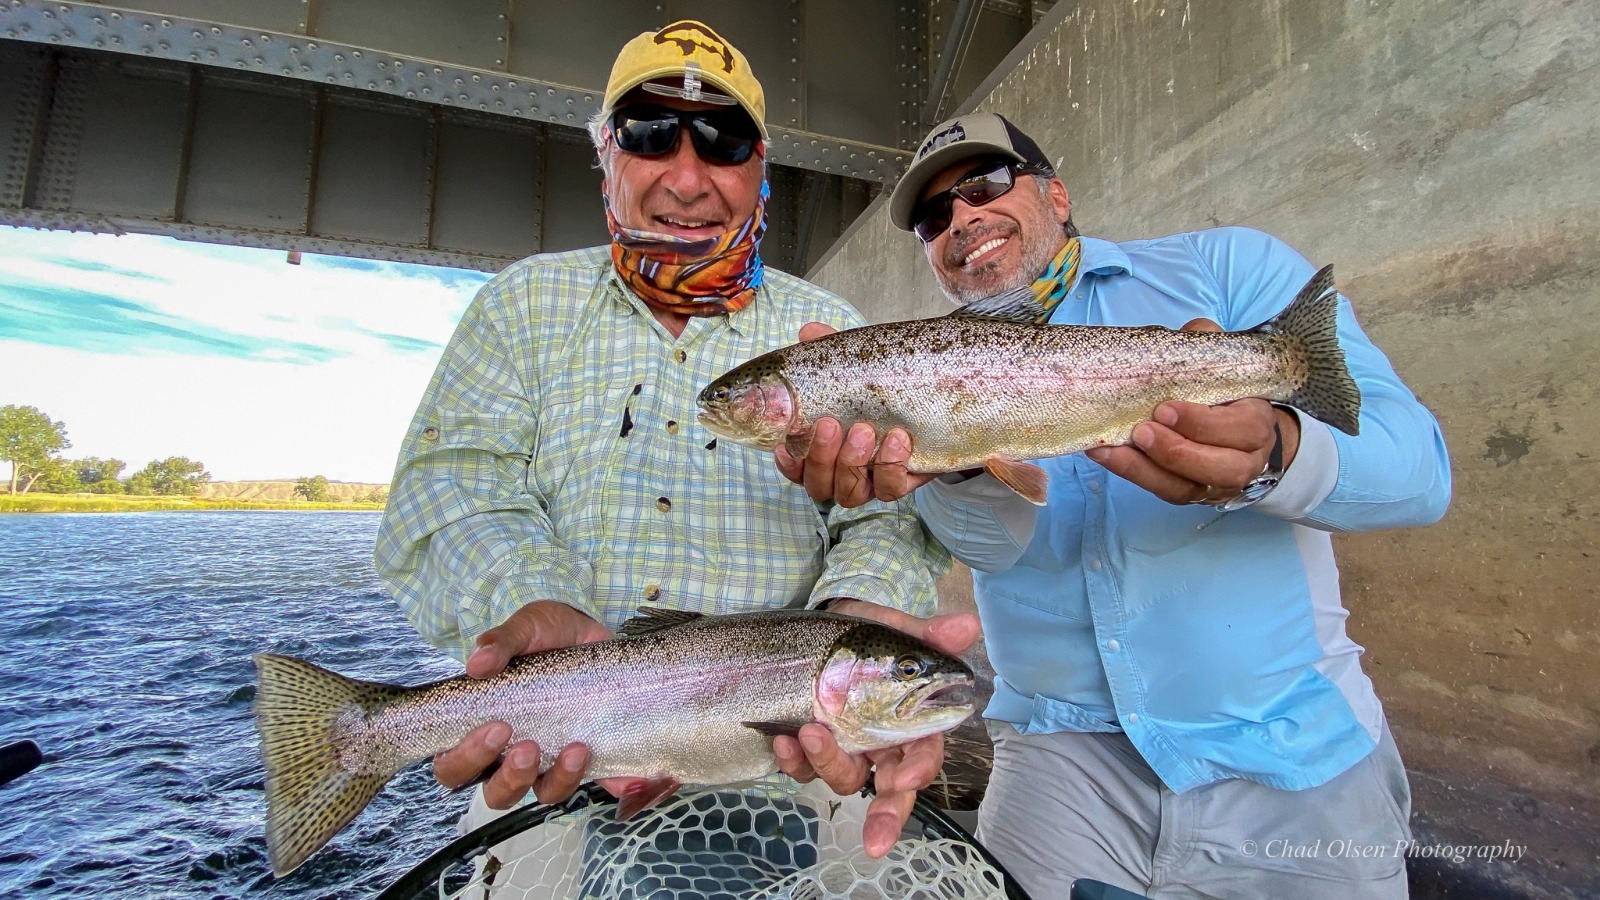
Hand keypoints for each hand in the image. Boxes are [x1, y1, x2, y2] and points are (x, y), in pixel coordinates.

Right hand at [432, 601, 637, 808]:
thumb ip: (499, 643)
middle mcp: (512, 754)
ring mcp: (553, 760)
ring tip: (576, 748)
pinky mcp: (594, 758)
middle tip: (528, 747)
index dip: (467, 759)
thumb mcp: (522, 629)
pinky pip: (602, 784)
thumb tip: (477, 664)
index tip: (496, 729)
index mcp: (482, 730)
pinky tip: (625, 779)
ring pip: (547, 793)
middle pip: (498, 792)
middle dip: (511, 778)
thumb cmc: (544, 634)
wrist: (589, 630)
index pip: (455, 766)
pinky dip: (614, 785)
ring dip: (560, 780)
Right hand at [772, 323, 937, 507]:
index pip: (796, 467)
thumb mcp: (856, 365)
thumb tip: (809, 333)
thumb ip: (830, 350)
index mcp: (823, 447)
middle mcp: (843, 470)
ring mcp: (872, 479)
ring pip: (849, 493)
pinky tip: (898, 439)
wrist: (935, 397)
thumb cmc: (882, 384)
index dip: (788, 463)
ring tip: (866, 431)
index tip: (785, 444)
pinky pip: (890, 489)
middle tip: (832, 425)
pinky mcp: (902, 480)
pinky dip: (890, 466)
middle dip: (820, 457)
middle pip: (818, 484)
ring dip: (852, 463)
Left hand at [772, 599, 980, 857]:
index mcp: (911, 725)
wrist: (825, 628)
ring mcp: (845, 750)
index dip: (918, 772)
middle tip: (874, 842)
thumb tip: (969, 625)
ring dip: (827, 764)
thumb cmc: (871, 638)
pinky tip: (784, 738)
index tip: (904, 779)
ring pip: (843, 778)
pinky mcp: (810, 748)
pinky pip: (803, 768)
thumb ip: (931, 636)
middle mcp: (880, 746)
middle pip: (890, 793)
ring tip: (808, 733)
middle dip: (885, 820)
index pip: (924, 756)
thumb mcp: (899, 633)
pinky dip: (793, 759)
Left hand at [1084, 318, 1300, 504]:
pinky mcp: (1188, 493)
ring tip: (1115, 448)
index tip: (1165, 408)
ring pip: (1189, 489)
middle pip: (1221, 468)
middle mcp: (1245, 460)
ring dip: (1148, 469)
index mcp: (1257, 423)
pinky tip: (1105, 454)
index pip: (1242, 429)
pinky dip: (1133, 474)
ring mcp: (1217, 483)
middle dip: (1177, 451)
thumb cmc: (1220, 390)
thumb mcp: (1218, 362)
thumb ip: (1207, 345)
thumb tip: (1192, 332)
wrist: (1228, 426)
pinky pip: (1164, 491)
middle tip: (1141, 431)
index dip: (1203, 423)